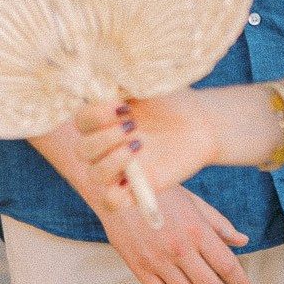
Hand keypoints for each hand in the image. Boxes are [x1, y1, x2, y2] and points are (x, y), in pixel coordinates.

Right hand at [74, 89, 222, 204]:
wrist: (201, 124)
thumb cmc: (174, 102)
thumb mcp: (149, 86)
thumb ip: (126, 85)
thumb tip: (108, 81)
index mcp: (104, 120)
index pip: (81, 122)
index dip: (96, 116)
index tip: (123, 107)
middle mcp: (106, 146)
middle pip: (82, 151)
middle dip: (105, 138)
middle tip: (133, 126)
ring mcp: (120, 169)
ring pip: (93, 176)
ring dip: (111, 162)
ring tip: (138, 146)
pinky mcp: (135, 189)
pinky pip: (111, 202)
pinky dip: (116, 195)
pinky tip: (134, 177)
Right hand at [98, 181, 250, 283]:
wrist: (116, 190)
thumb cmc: (159, 192)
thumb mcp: (194, 202)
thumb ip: (219, 224)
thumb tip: (243, 240)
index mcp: (197, 230)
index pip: (227, 265)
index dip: (240, 282)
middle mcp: (181, 249)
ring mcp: (159, 262)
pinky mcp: (140, 269)